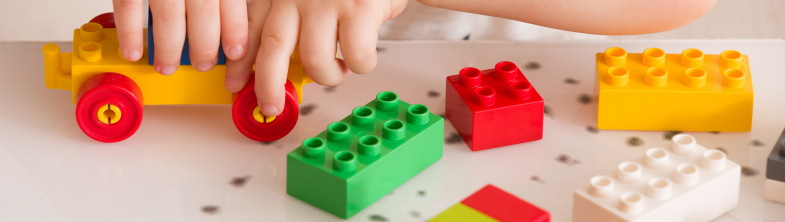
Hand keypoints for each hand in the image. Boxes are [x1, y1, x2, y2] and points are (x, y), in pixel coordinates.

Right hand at [112, 0, 248, 73]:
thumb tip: (229, 22)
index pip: (233, 2)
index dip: (236, 32)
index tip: (237, 53)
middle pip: (204, 14)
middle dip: (205, 47)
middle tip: (204, 64)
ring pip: (169, 17)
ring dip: (170, 49)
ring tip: (168, 66)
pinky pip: (129, 7)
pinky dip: (131, 34)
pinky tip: (134, 52)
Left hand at [224, 0, 407, 116]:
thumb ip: (290, 21)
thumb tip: (276, 66)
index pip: (250, 29)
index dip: (239, 62)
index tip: (235, 84)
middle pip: (272, 48)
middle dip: (268, 86)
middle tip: (271, 106)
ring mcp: (328, 2)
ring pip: (314, 59)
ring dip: (328, 76)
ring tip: (338, 71)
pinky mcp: (360, 9)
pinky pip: (354, 56)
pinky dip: (360, 65)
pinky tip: (360, 58)